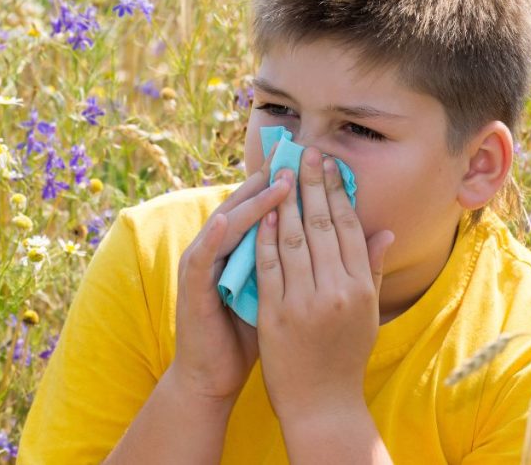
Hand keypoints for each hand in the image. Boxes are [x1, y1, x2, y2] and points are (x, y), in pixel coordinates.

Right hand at [172, 144, 289, 403]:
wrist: (214, 376)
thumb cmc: (249, 334)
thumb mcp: (282, 292)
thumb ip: (301, 263)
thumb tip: (341, 239)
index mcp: (243, 248)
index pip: (266, 207)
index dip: (288, 184)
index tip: (314, 161)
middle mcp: (219, 248)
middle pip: (246, 205)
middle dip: (271, 179)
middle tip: (296, 154)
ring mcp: (202, 265)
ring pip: (226, 223)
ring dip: (251, 202)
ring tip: (276, 180)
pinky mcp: (190, 287)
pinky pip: (202, 257)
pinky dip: (214, 237)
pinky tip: (228, 220)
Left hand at [254, 146, 394, 425]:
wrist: (321, 403)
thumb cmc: (346, 356)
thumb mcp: (368, 313)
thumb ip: (372, 270)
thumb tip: (385, 232)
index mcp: (362, 288)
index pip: (350, 228)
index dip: (338, 193)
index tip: (330, 165)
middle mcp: (338, 291)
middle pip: (323, 226)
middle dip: (313, 185)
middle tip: (307, 153)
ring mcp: (306, 302)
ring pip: (295, 240)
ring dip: (286, 202)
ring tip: (283, 173)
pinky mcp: (277, 315)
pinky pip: (269, 267)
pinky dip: (265, 237)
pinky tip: (262, 214)